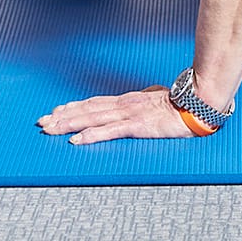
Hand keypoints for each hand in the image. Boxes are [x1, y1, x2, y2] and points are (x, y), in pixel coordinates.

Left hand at [37, 85, 199, 144]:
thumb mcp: (158, 100)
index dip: (73, 108)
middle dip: (62, 116)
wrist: (199, 102)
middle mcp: (124, 104)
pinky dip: (90, 135)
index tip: (55, 112)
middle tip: (42, 123)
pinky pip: (110, 131)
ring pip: (92, 118)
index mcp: (128, 100)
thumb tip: (141, 100)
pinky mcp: (138, 126)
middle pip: (87, 109)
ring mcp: (130, 114)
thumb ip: (146, 101)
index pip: (94, 103)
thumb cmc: (182, 103)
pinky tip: (76, 141)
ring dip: (69, 124)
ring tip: (51, 130)